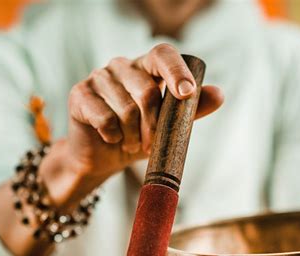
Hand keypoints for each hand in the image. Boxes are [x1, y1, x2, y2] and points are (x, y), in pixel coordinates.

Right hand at [66, 43, 223, 178]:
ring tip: (132, 143)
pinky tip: (112, 139)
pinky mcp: (79, 94)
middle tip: (150, 143)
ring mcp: (99, 77)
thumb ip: (190, 110)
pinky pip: (104, 119)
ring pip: (126, 109)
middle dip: (154, 126)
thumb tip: (219, 94)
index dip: (177, 71)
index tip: (187, 94)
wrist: (102, 157)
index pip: (163, 55)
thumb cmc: (138, 136)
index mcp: (146, 68)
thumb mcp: (168, 127)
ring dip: (134, 136)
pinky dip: (113, 136)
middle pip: (147, 92)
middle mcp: (122, 66)